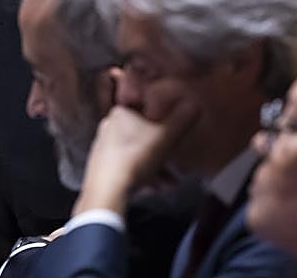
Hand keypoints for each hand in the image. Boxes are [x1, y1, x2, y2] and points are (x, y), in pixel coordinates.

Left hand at [73, 102, 197, 216]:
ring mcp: (104, 147)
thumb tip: (194, 105)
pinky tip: (156, 188)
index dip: (165, 123)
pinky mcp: (102, 167)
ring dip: (157, 167)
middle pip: (145, 135)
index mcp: (121, 113)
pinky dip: (143, 176)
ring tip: (170, 183)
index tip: (177, 136)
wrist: (107, 191)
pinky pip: (128, 167)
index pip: (148, 111)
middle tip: (177, 165)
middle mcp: (109, 126)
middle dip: (164, 151)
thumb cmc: (135, 159)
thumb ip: (181, 119)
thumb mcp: (165, 137)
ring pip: (138, 153)